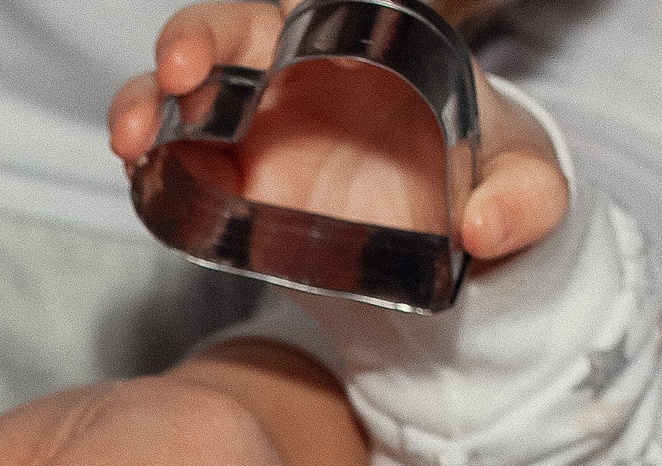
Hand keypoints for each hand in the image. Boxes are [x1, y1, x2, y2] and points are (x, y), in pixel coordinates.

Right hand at [108, 0, 566, 261]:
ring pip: (179, 96)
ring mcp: (250, 129)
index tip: (279, 14)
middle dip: (193, 40)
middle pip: (228, 31)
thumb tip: (484, 225)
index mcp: (363, 39)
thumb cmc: (482, 182)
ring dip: (145, 105)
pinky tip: (138, 177)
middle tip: (181, 71)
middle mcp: (294, 71)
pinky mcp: (224, 187)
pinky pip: (170, 167)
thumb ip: (525, 197)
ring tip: (133, 139)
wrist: (445, 246)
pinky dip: (146, 170)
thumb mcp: (528, 186)